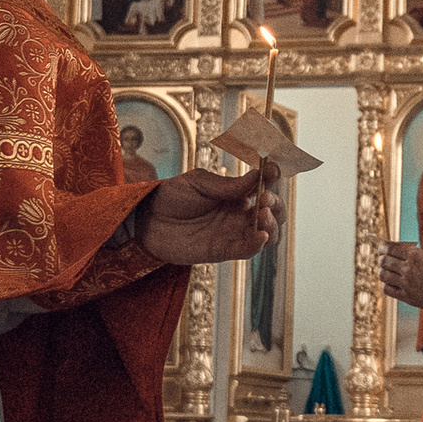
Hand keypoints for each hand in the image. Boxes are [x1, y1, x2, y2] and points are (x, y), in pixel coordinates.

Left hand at [136, 164, 278, 265]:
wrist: (146, 219)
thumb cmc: (171, 196)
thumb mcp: (199, 183)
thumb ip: (227, 185)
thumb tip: (257, 176)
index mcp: (234, 193)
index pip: (262, 186)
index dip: (272, 178)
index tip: (273, 170)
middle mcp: (238, 213)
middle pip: (271, 213)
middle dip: (276, 205)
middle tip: (266, 199)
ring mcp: (232, 233)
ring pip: (265, 233)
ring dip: (272, 226)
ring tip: (263, 215)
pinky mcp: (222, 251)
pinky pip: (246, 250)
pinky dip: (258, 245)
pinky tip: (261, 236)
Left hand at [377, 240, 422, 312]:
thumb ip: (410, 252)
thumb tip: (393, 249)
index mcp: (414, 256)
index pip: (390, 249)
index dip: (382, 248)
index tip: (381, 249)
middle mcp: (409, 269)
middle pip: (385, 262)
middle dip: (381, 260)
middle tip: (382, 260)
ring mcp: (407, 283)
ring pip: (383, 275)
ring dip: (382, 272)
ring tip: (384, 271)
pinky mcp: (407, 296)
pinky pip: (387, 289)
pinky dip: (386, 284)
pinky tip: (389, 282)